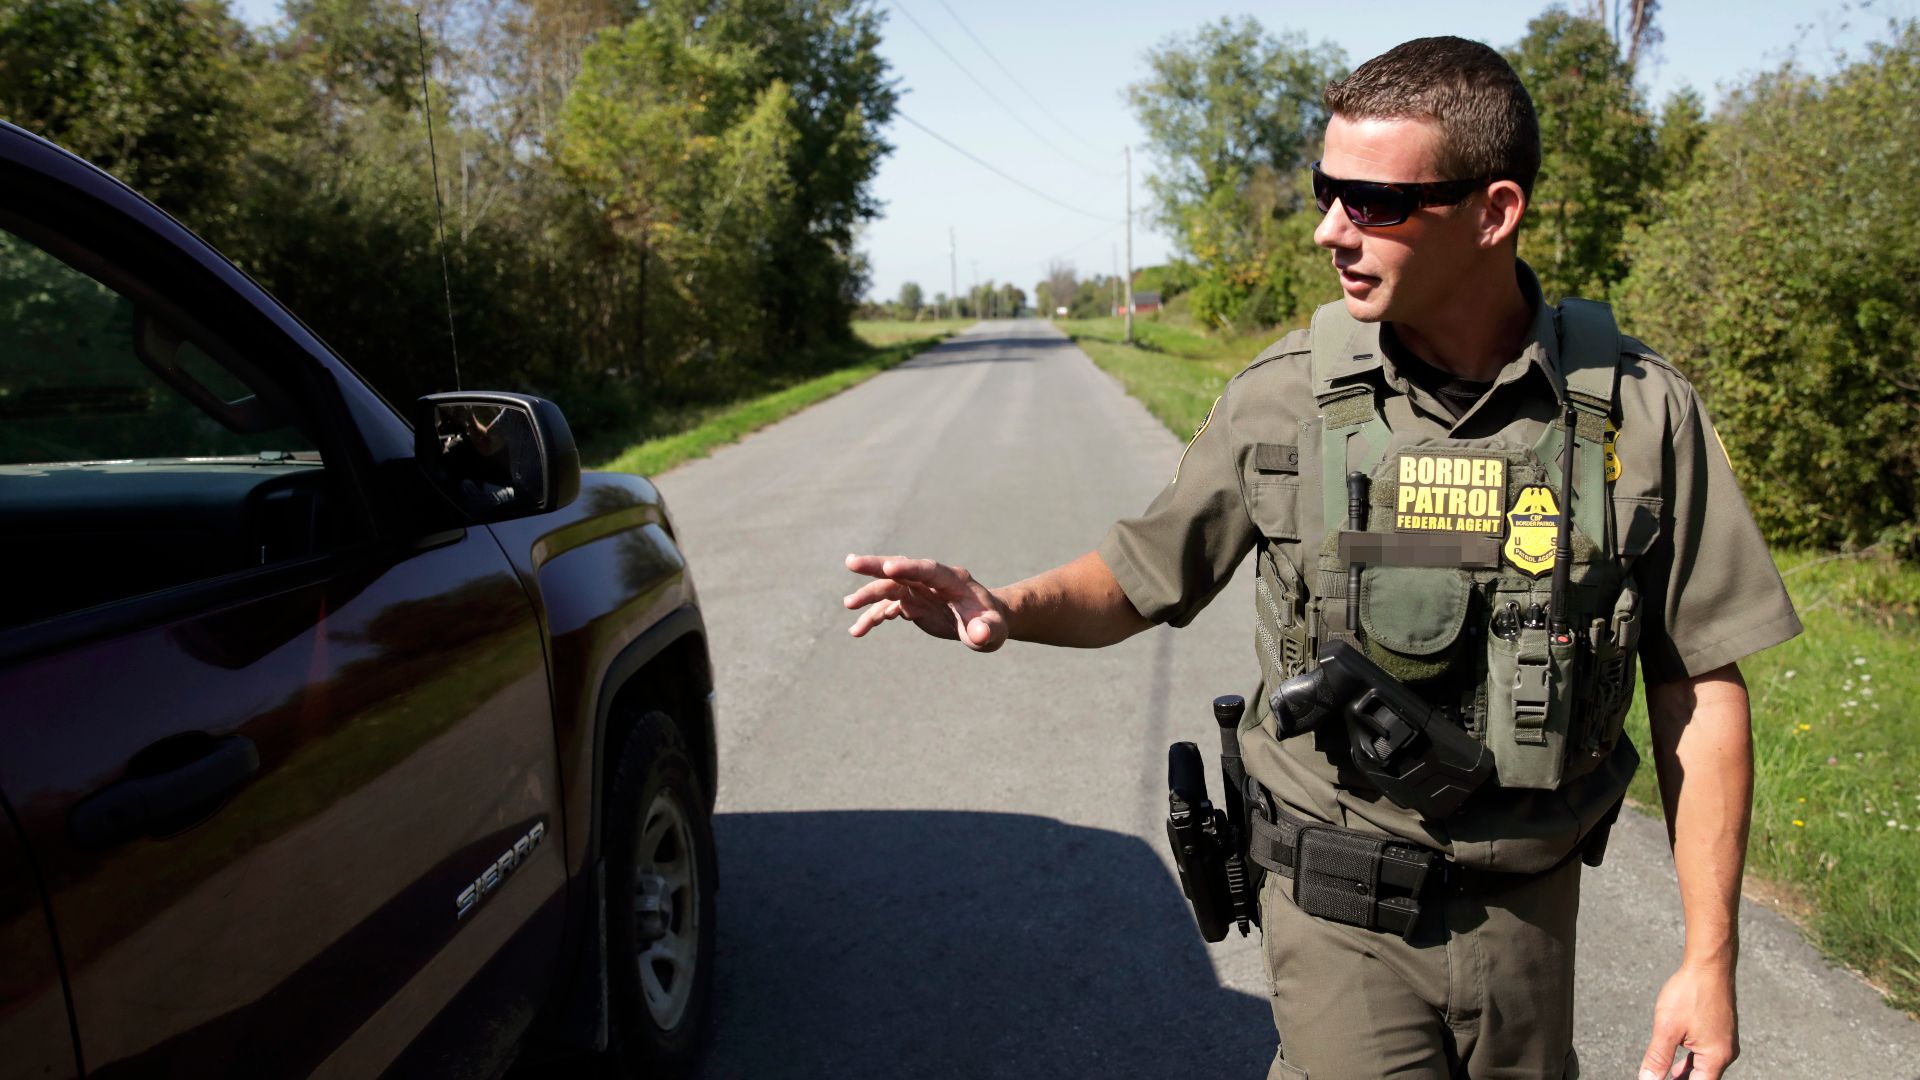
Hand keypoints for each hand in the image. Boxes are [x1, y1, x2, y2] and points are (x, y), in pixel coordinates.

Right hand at [842, 554, 1009, 650]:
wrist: (985, 623)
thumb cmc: (992, 624)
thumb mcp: (993, 631)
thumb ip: (986, 631)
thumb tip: (979, 634)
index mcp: (953, 579)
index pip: (928, 569)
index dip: (908, 567)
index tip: (888, 567)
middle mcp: (931, 580)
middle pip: (900, 570)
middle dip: (876, 566)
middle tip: (851, 562)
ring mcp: (919, 591)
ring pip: (888, 588)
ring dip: (868, 595)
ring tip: (848, 606)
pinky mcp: (912, 604)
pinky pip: (887, 608)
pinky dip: (872, 618)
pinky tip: (858, 630)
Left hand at [1639, 962, 1738, 1078]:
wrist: (1709, 966)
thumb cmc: (1690, 993)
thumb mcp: (1667, 1028)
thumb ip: (1658, 1058)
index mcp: (1716, 1058)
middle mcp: (1725, 1054)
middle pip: (1702, 1079)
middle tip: (1658, 1079)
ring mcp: (1725, 1043)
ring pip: (1704, 1068)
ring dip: (1685, 1075)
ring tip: (1665, 1078)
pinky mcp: (1721, 1032)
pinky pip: (1706, 1055)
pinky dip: (1691, 1062)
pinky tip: (1677, 1064)